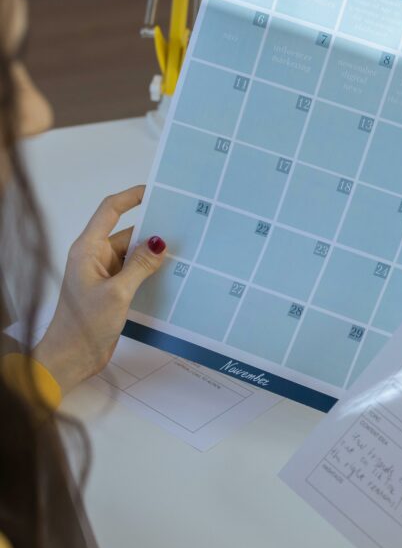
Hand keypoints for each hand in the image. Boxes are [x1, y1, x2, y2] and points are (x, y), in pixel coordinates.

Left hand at [33, 186, 165, 394]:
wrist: (72, 356)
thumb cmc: (85, 324)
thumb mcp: (118, 292)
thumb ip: (140, 265)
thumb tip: (160, 242)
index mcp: (88, 249)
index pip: (109, 211)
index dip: (131, 197)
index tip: (154, 191)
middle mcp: (94, 257)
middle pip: (127, 233)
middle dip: (151, 231)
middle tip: (182, 227)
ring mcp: (103, 274)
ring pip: (133, 255)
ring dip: (153, 256)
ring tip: (183, 252)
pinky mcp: (112, 291)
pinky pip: (134, 273)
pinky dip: (150, 272)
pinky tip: (171, 275)